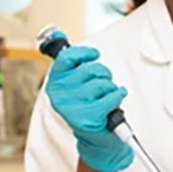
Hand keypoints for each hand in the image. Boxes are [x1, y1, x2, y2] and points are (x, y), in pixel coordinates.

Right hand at [45, 38, 132, 171]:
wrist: (95, 140)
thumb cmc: (87, 105)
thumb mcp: (73, 83)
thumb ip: (67, 60)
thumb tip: (54, 32)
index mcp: (54, 83)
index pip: (67, 57)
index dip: (84, 53)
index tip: (94, 55)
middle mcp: (59, 95)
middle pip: (90, 69)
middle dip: (103, 74)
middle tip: (102, 85)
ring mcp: (72, 107)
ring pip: (103, 83)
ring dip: (111, 88)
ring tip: (105, 98)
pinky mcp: (87, 118)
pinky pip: (112, 96)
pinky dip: (118, 97)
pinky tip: (114, 103)